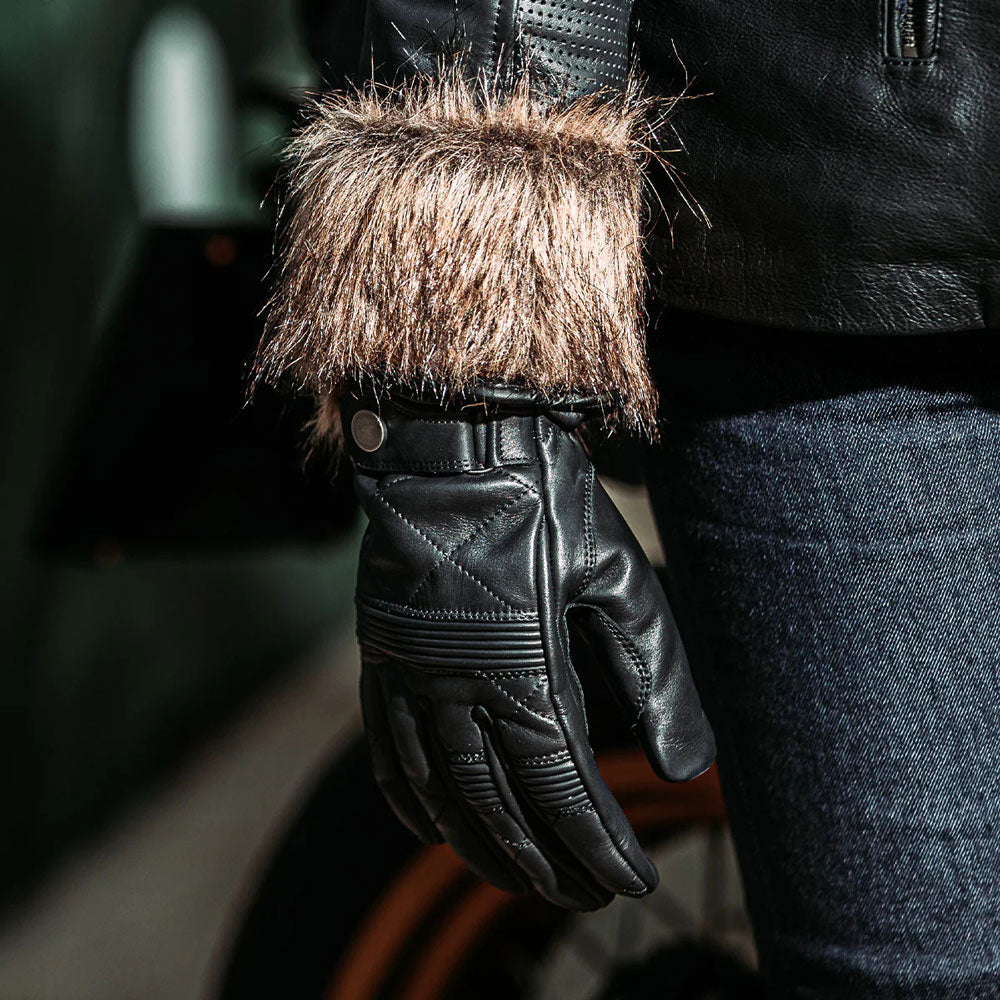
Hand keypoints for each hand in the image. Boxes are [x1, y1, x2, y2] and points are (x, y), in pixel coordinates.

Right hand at [344, 390, 714, 909]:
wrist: (454, 442)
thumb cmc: (545, 501)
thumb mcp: (621, 579)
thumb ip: (656, 675)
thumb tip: (689, 767)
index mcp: (523, 669)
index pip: (563, 789)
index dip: (598, 845)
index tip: (631, 883)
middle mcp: (456, 686)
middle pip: (500, 807)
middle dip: (545, 864)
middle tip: (583, 896)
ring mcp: (409, 676)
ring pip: (440, 794)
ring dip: (480, 847)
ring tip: (517, 881)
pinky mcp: (381, 657)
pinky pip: (387, 754)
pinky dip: (411, 804)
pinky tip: (432, 828)